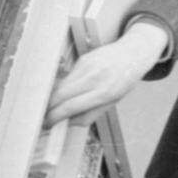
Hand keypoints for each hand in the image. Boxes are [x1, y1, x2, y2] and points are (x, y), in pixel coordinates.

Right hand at [46, 23, 168, 123]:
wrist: (133, 53)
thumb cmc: (125, 80)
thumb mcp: (113, 102)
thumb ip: (90, 115)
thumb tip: (68, 123)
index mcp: (104, 93)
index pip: (71, 107)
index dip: (55, 117)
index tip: (47, 124)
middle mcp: (94, 78)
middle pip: (60, 95)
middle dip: (48, 108)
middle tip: (44, 117)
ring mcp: (87, 66)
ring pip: (61, 85)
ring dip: (53, 98)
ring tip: (53, 107)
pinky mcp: (83, 59)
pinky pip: (68, 76)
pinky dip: (64, 86)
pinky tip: (68, 91)